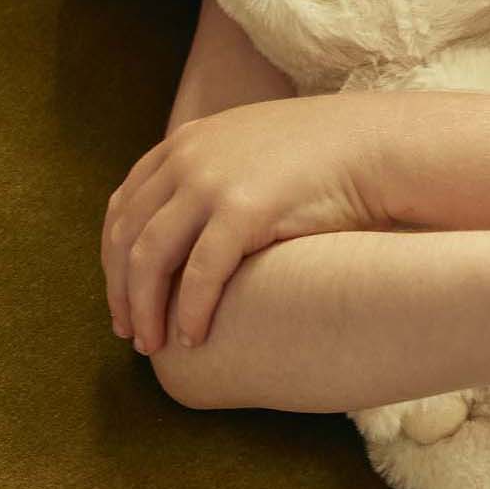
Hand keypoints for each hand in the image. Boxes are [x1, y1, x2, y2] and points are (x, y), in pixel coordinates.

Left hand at [103, 92, 386, 355]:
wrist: (376, 145)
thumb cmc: (325, 157)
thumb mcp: (251, 148)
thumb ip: (214, 173)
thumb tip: (192, 223)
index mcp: (185, 142)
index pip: (124, 207)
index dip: (113, 260)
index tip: (123, 299)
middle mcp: (188, 158)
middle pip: (127, 236)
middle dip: (122, 292)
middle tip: (131, 333)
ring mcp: (211, 181)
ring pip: (150, 258)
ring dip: (146, 309)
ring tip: (154, 346)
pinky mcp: (242, 210)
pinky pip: (199, 273)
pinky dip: (190, 311)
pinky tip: (194, 338)